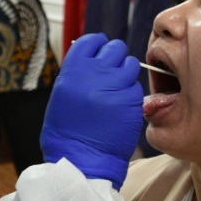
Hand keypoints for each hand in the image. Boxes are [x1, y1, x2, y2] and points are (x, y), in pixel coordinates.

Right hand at [40, 34, 144, 188]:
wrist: (80, 159)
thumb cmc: (67, 131)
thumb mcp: (63, 95)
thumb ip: (79, 73)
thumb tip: (94, 58)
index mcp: (73, 70)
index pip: (93, 41)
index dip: (98, 46)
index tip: (100, 54)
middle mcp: (95, 73)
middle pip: (115, 48)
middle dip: (115, 58)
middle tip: (111, 74)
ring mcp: (115, 86)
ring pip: (130, 65)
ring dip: (125, 74)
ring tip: (116, 91)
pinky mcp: (132, 101)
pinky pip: (136, 87)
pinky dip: (131, 94)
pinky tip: (120, 108)